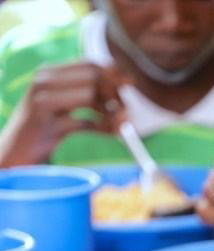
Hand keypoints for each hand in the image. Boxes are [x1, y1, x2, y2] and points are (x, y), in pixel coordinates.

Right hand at [0, 62, 125, 166]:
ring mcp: (44, 103)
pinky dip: (105, 128)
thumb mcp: (65, 108)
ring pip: (91, 96)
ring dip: (113, 112)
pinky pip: (86, 123)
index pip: (89, 64)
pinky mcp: (48, 126)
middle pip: (93, 77)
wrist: (15, 154)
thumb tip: (126, 82)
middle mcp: (44, 82)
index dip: (114, 74)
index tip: (130, 87)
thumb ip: (87, 93)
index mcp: (49, 73)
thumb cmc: (45, 130)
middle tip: (126, 110)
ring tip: (122, 125)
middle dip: (115, 93)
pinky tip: (114, 133)